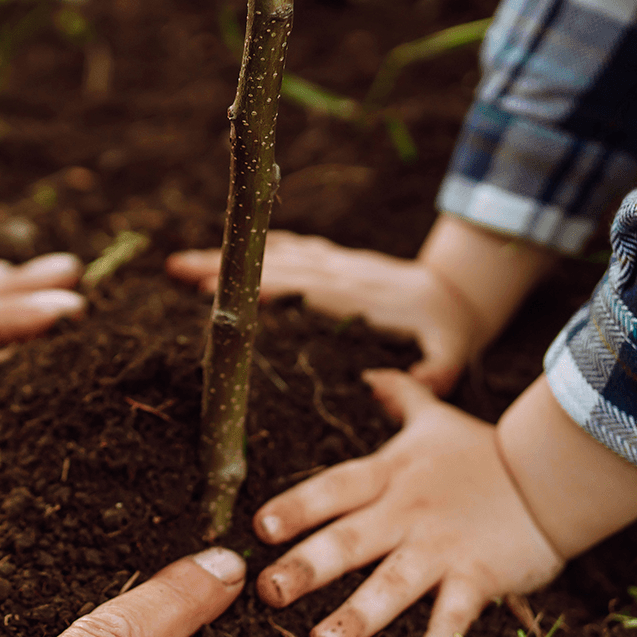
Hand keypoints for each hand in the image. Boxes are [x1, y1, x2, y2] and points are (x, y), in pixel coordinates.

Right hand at [167, 232, 479, 392]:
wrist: (460, 293)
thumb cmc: (449, 334)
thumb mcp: (450, 359)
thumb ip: (430, 375)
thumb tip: (390, 389)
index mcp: (357, 295)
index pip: (299, 286)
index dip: (258, 285)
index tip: (216, 287)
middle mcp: (340, 272)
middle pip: (274, 263)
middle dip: (225, 266)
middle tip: (176, 270)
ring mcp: (335, 262)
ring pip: (274, 252)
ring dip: (227, 255)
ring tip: (179, 264)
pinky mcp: (331, 260)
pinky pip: (288, 247)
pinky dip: (251, 249)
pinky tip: (218, 255)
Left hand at [254, 369, 564, 636]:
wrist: (554, 476)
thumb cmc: (482, 453)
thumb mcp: (434, 420)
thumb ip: (400, 397)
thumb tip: (371, 372)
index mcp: (390, 476)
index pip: (334, 488)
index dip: (297, 506)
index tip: (259, 529)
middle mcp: (408, 512)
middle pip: (351, 539)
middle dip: (308, 566)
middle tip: (268, 591)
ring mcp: (443, 547)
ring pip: (393, 584)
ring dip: (357, 616)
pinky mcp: (479, 575)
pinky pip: (454, 612)